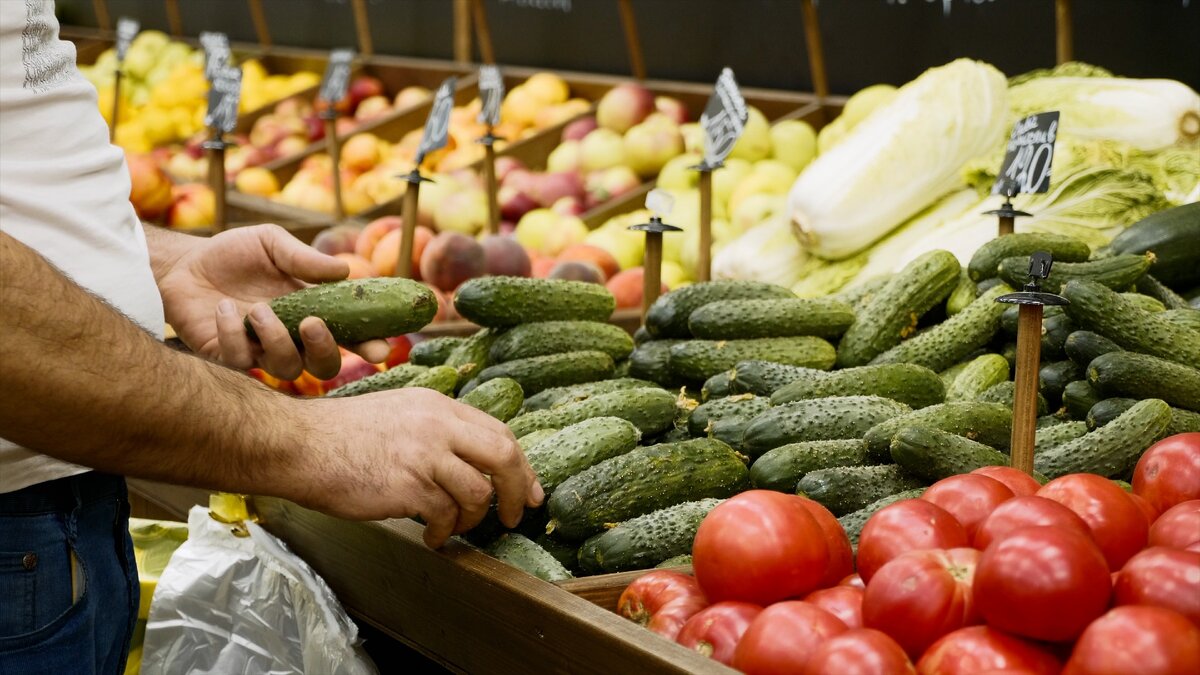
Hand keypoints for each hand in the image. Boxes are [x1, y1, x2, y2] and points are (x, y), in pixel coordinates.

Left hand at [155, 225, 388, 378]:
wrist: (181, 264)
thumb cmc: (233, 254)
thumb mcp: (271, 243)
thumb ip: (305, 259)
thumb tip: (346, 270)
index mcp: (311, 311)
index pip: (349, 336)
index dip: (369, 346)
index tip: (382, 348)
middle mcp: (291, 338)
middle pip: (324, 366)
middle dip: (325, 350)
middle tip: (313, 323)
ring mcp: (261, 351)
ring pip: (286, 369)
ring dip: (276, 340)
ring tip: (257, 309)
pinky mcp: (228, 357)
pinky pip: (241, 360)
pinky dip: (233, 334)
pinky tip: (222, 308)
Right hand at [299, 388, 543, 547]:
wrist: (298, 445)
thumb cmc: (340, 437)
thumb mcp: (398, 415)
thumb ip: (435, 431)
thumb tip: (470, 463)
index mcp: (438, 405)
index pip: (499, 431)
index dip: (522, 465)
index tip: (530, 490)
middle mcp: (437, 424)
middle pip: (505, 455)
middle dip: (519, 490)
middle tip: (516, 516)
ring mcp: (424, 453)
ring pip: (478, 492)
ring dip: (473, 518)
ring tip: (453, 527)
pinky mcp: (408, 484)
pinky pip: (446, 515)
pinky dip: (444, 532)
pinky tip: (430, 535)